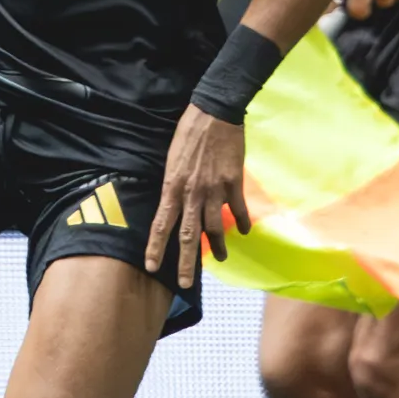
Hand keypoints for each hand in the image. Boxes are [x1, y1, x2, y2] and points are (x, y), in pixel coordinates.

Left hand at [144, 106, 249, 290]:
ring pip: (216, 227)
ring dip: (218, 246)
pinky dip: (242, 222)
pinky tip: (245, 231)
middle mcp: (192, 193)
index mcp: (172, 187)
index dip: (156, 248)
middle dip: (187, 263)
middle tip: (185, 284)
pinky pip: (238, 209)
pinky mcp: (233, 183)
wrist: (214, 113)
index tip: (152, 267)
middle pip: (189, 236)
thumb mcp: (171, 159)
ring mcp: (214, 190)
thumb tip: (175, 205)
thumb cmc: (188, 133)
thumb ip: (174, 185)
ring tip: (221, 258)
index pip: (161, 224)